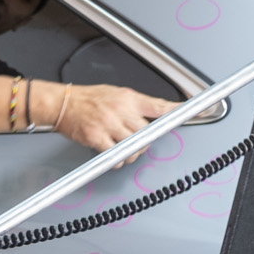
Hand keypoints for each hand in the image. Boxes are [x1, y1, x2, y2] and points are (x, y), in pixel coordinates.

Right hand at [53, 84, 174, 158]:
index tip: (191, 114)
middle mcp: (120, 110)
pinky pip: (115, 155)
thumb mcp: (116, 93)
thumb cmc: (87, 99)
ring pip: (133, 146)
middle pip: (146, 133)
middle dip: (144, 141)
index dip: (177, 112)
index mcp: (128, 98)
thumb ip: (136, 105)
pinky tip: (114, 155)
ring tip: (124, 148)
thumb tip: (153, 117)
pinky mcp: (96, 138)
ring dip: (131, 152)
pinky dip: (117, 160)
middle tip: (137, 141)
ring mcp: (108, 124)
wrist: (62, 103)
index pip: (159, 106)